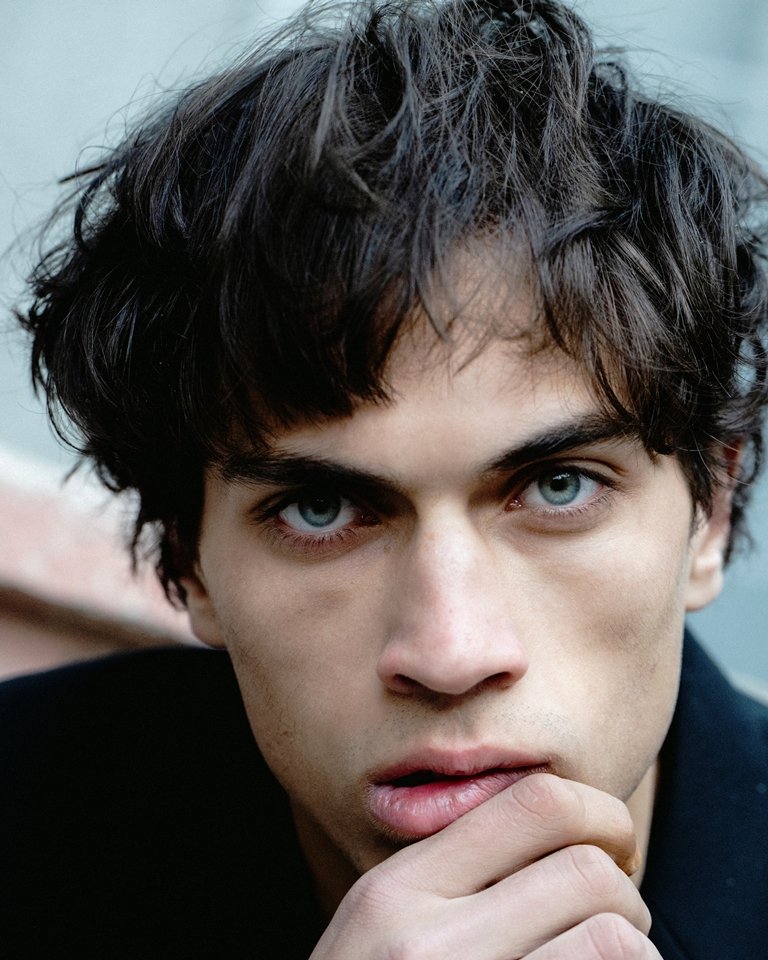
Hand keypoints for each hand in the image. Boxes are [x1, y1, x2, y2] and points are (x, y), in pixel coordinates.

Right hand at [310, 773, 661, 958]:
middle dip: (623, 893)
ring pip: (615, 938)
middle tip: (613, 921)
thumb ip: (453, 872)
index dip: (598, 814)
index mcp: (397, 890)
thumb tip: (571, 832)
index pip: (535, 804)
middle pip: (587, 870)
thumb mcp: (382, 925)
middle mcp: (428, 943)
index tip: (612, 845)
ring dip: (634, 949)